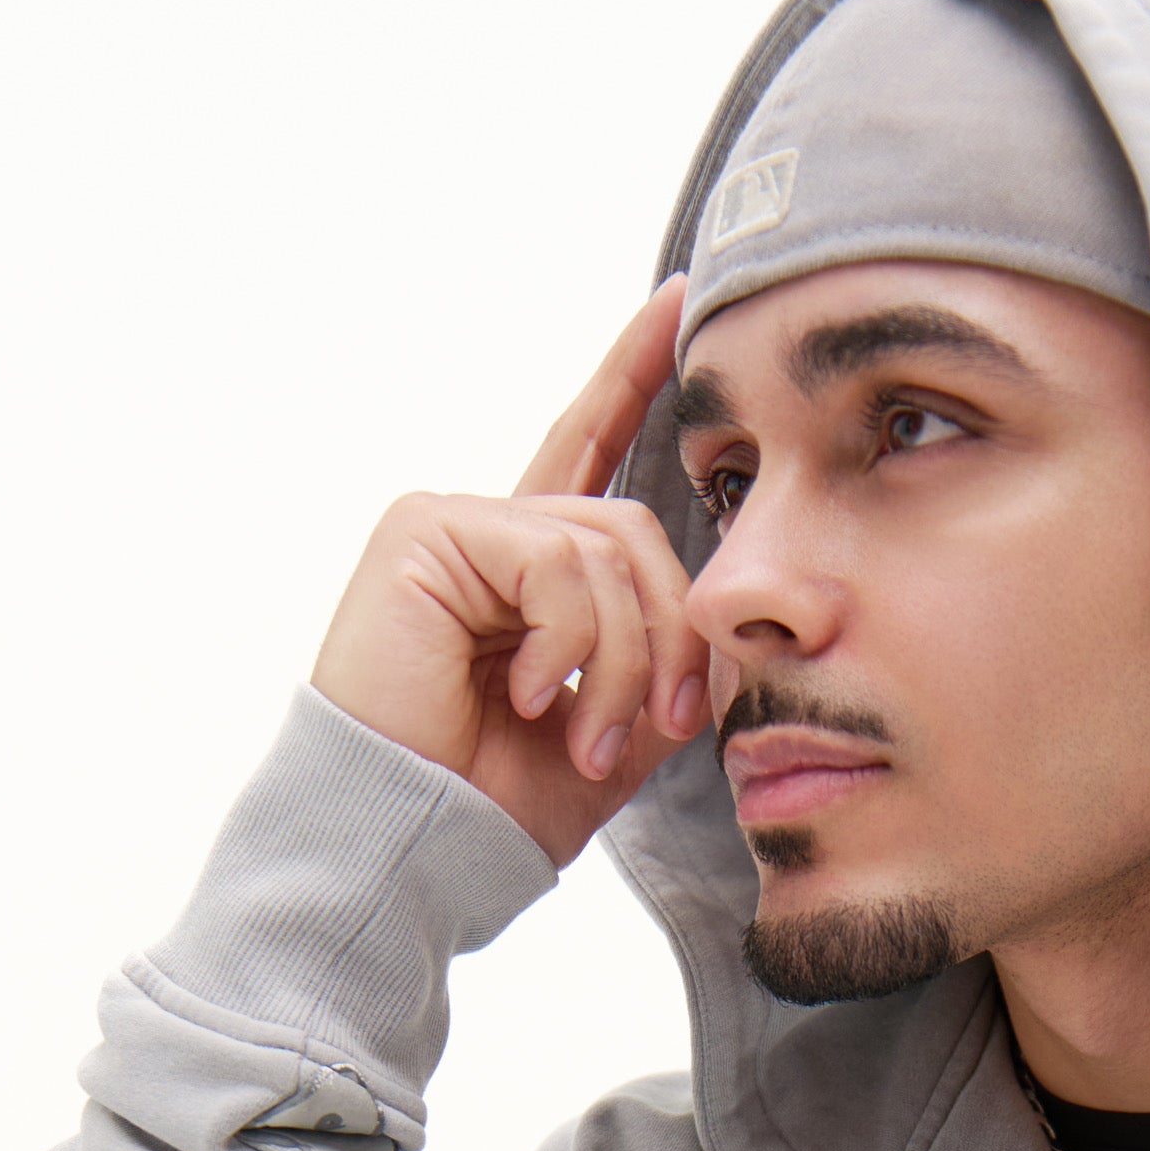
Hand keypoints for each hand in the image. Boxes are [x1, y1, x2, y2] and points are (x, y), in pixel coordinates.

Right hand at [310, 280, 705, 864]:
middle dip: (669, 637)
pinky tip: (526, 696)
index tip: (679, 302)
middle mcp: (489, 532)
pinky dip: (566, 642)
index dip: (633, 376)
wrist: (414, 848)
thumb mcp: (617, 734)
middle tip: (661, 725)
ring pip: (607, 548)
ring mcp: (453, 523)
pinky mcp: (427, 531)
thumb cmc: (492, 807)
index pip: (592, 450)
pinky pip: (555, 558)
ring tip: (586, 736)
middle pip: (635, 531)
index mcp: (527, 571)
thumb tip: (735, 631)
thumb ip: (668, 668)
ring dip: (623, 660)